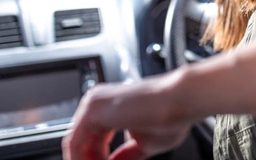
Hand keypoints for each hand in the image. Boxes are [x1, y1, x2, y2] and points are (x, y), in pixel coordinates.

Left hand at [62, 77, 193, 159]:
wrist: (180, 101)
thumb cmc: (171, 116)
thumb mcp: (143, 144)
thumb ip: (125, 154)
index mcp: (110, 107)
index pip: (93, 140)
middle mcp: (98, 102)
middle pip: (82, 142)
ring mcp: (93, 104)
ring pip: (76, 143)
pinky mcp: (91, 110)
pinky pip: (75, 143)